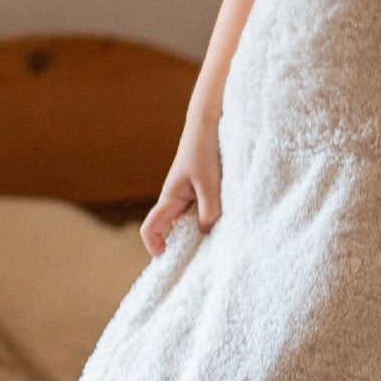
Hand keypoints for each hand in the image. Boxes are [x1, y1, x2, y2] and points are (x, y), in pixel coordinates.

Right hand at [141, 106, 222, 255]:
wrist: (210, 123)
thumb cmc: (205, 149)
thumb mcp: (209, 182)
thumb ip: (209, 209)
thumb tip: (207, 232)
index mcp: (170, 198)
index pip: (151, 228)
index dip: (154, 246)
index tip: (167, 258)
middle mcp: (177, 200)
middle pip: (174, 230)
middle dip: (186, 245)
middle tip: (207, 257)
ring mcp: (190, 195)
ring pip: (192, 222)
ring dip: (204, 231)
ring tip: (223, 238)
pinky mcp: (203, 190)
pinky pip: (204, 211)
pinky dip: (214, 219)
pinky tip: (230, 220)